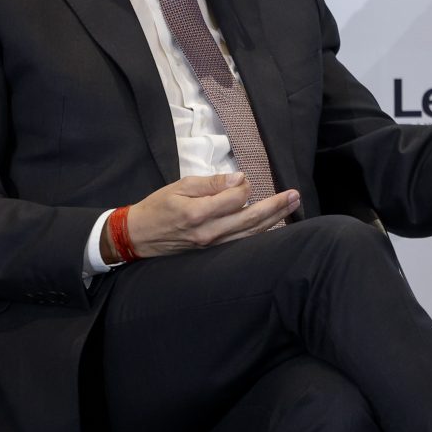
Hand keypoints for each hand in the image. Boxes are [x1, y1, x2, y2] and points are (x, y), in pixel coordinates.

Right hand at [111, 173, 300, 261]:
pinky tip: (274, 224)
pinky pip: (242, 243)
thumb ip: (211, 183)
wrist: (136, 237)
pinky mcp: (212, 253)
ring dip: (275, 219)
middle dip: (276, 206)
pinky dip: (260, 233)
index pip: (236, 198)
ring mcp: (212, 246)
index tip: (242, 179)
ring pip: (251, 234)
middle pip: (251, 219)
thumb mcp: (179, 187)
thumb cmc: (157, 208)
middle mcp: (209, 233)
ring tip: (293, 205)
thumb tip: (239, 179)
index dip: (244, 186)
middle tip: (295, 194)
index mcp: (198, 214)